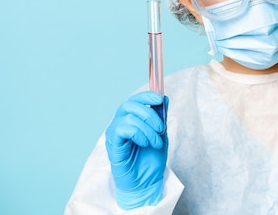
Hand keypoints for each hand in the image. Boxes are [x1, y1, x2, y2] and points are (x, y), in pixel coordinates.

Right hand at [105, 91, 167, 208]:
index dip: (146, 95)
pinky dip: (138, 134)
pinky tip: (145, 144)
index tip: (160, 99)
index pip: (134, 100)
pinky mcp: (113, 145)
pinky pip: (122, 130)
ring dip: (147, 129)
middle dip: (149, 114)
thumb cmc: (151, 158)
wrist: (147, 181)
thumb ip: (161, 116)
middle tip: (161, 128)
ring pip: (128, 118)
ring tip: (155, 142)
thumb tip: (164, 97)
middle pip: (129, 105)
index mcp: (130, 119)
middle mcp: (119, 123)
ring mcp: (114, 134)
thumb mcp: (161, 133)